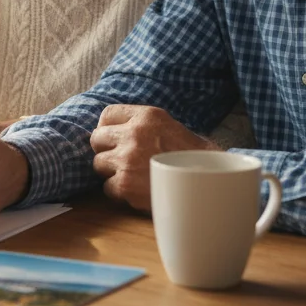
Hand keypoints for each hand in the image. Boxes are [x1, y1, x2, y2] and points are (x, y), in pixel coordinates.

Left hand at [89, 105, 216, 211]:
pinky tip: (137, 190)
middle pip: (97, 139)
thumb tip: (109, 129)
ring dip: (112, 172)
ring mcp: (127, 159)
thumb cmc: (190, 156)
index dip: (107, 128)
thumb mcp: (168, 126)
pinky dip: (119, 192)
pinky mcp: (126, 184)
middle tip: (120, 159)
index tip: (112, 138)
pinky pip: (107, 187)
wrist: (209, 182)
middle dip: (106, 150)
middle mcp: (134, 134)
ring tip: (132, 175)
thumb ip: (140, 124)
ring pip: (99, 164)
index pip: (107, 114)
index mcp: (146, 116)